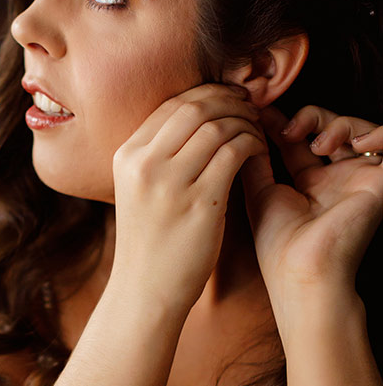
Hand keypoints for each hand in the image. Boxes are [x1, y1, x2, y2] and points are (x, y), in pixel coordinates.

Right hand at [111, 84, 263, 311]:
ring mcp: (170, 183)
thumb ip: (159, 156)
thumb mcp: (139, 191)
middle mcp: (144, 163)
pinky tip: (259, 151)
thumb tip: (196, 119)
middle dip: (229, 101)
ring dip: (245, 122)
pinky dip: (252, 144)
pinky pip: (234, 153)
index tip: (229, 100)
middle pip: (195, 108)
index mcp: (127, 156)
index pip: (172, 105)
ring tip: (257, 131)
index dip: (207, 94)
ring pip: (218, 126)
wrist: (145, 290)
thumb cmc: (150, 241)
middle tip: (250, 108)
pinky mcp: (199, 202)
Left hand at [242, 104, 382, 321]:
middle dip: (308, 117)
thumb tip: (242, 129)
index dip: (281, 120)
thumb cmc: (279, 245)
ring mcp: (359, 178)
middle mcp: (337, 179)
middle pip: (329, 128)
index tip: (260, 107)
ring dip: (335, 122)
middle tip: (287, 127)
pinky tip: (347, 142)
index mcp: (310, 184)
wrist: (304, 271)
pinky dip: (375, 131)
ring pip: (358, 128)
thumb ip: (255, 162)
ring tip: (315, 141)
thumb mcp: (260, 194)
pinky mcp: (380, 180)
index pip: (299, 140)